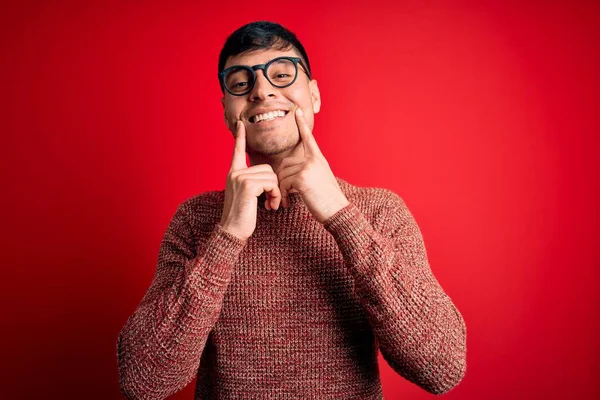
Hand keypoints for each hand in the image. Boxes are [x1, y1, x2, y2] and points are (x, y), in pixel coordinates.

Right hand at [219, 120, 281, 239]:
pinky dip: (274, 195)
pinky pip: (271, 183)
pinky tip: (269, 205)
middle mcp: (235, 173)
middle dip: (273, 185)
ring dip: (275, 191)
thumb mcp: (246, 195)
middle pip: (266, 168)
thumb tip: (268, 177)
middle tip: (270, 201)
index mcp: (233, 173)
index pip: (237, 151)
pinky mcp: (247, 185)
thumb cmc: (242, 216)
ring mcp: (240, 177)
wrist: (233, 230)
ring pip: (271, 176)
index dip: (240, 137)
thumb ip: (252, 182)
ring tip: (270, 204)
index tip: (241, 124)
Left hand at [277, 108, 349, 223]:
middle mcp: (314, 160)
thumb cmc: (328, 200)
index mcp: (319, 159)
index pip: (308, 138)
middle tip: (284, 194)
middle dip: (282, 179)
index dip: (302, 124)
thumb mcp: (321, 180)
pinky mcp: (302, 177)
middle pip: (286, 162)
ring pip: (283, 174)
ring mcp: (308, 167)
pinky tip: (287, 202)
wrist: (337, 211)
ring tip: (286, 200)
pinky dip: (283, 194)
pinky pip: (284, 183)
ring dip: (282, 189)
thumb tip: (293, 172)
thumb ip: (309, 171)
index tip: (297, 112)